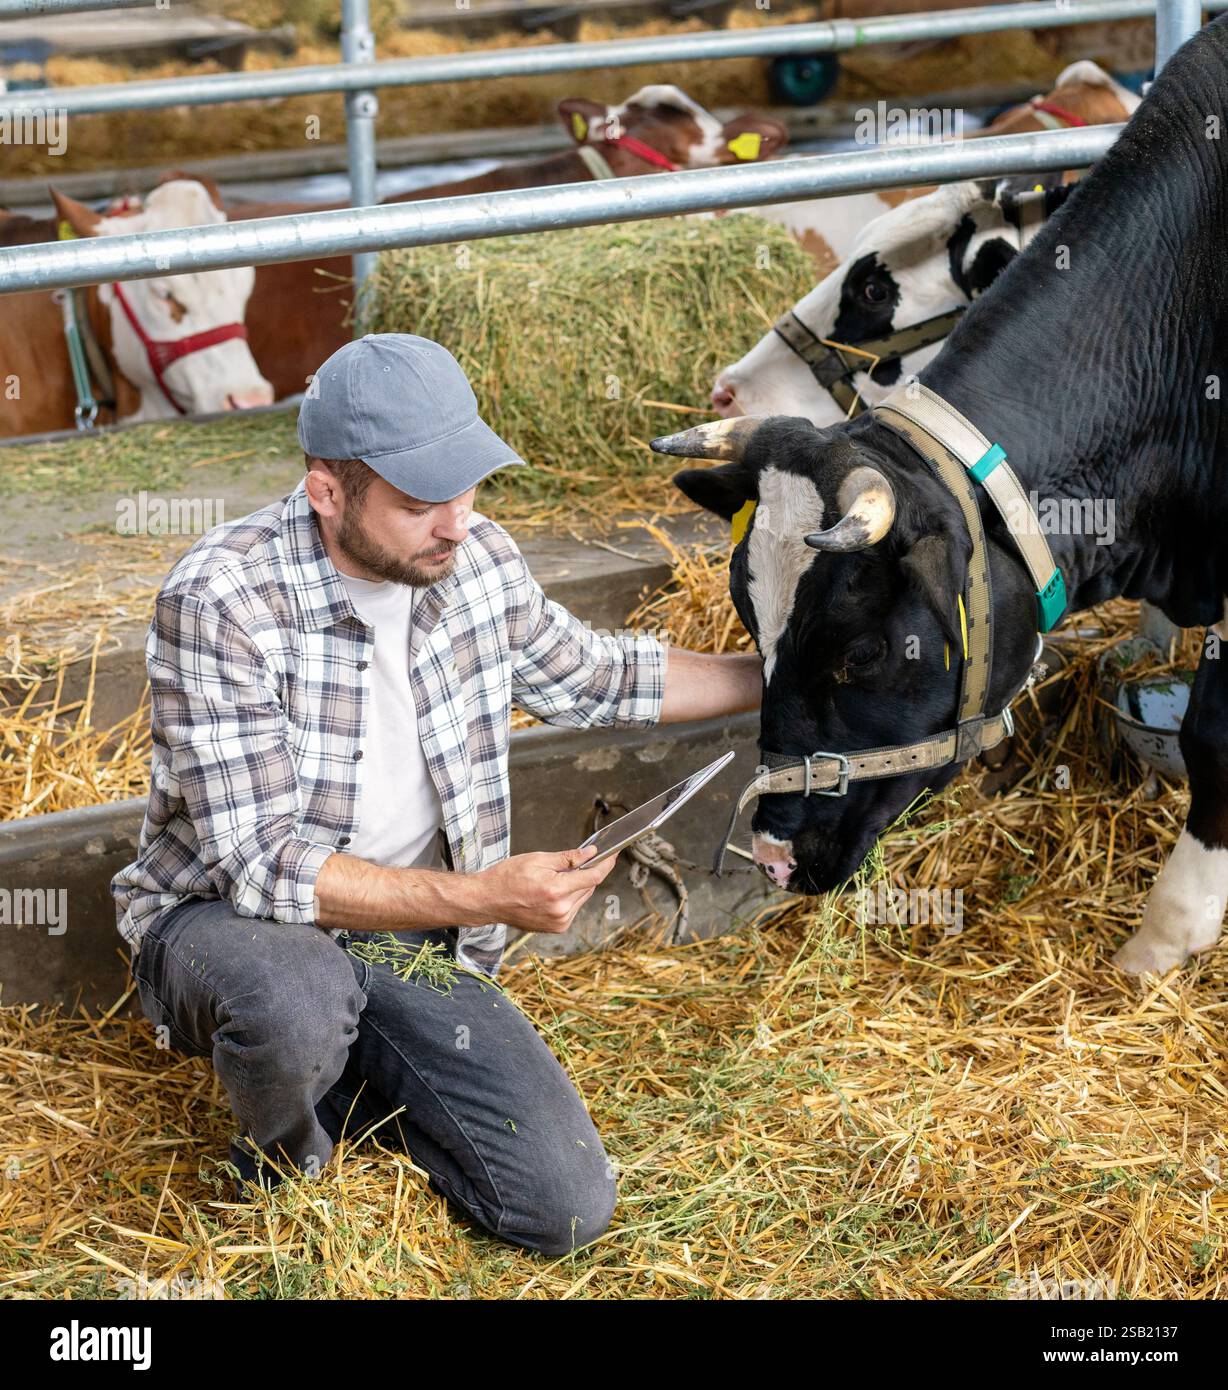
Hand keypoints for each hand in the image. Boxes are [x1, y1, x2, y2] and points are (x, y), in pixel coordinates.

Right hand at [468, 846, 617, 933]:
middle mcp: (561, 910)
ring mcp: (559, 922)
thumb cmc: (507, 877)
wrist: (488, 901)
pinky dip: (570, 897)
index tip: (612, 854)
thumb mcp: (538, 859)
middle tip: (575, 861)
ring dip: (578, 885)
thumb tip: (591, 854)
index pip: (593, 877)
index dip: (605, 864)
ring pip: (582, 897)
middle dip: (586, 872)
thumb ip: (568, 858)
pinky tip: (553, 890)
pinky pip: (573, 908)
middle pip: (589, 887)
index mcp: (556, 891)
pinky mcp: (557, 928)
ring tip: (556, 878)